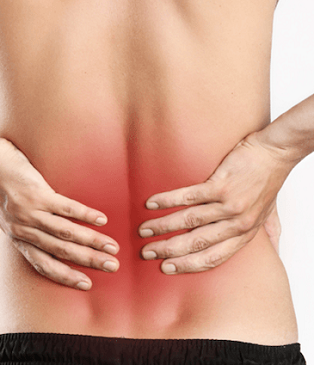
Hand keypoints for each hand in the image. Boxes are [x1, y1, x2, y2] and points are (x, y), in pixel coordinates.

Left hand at [0, 138, 119, 289]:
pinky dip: (86, 215)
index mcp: (18, 237)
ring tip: (112, 248)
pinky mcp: (38, 194)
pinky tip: (102, 220)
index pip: (44, 264)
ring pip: (67, 233)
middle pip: (62, 251)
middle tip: (112, 267)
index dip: (66, 276)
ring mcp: (31, 213)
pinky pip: (66, 209)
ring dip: (92, 242)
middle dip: (89, 261)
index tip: (86, 284)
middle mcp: (25, 230)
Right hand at [138, 131, 294, 273]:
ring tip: (144, 229)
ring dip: (162, 226)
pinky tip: (152, 203)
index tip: (167, 267)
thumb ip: (269, 234)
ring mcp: (229, 205)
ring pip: (189, 221)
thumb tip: (275, 253)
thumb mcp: (271, 214)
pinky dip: (168, 200)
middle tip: (147, 252)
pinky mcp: (222, 185)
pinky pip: (189, 197)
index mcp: (245, 234)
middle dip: (168, 250)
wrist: (276, 152)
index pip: (213, 258)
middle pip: (196, 243)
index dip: (187, 265)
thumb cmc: (269, 181)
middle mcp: (237, 224)